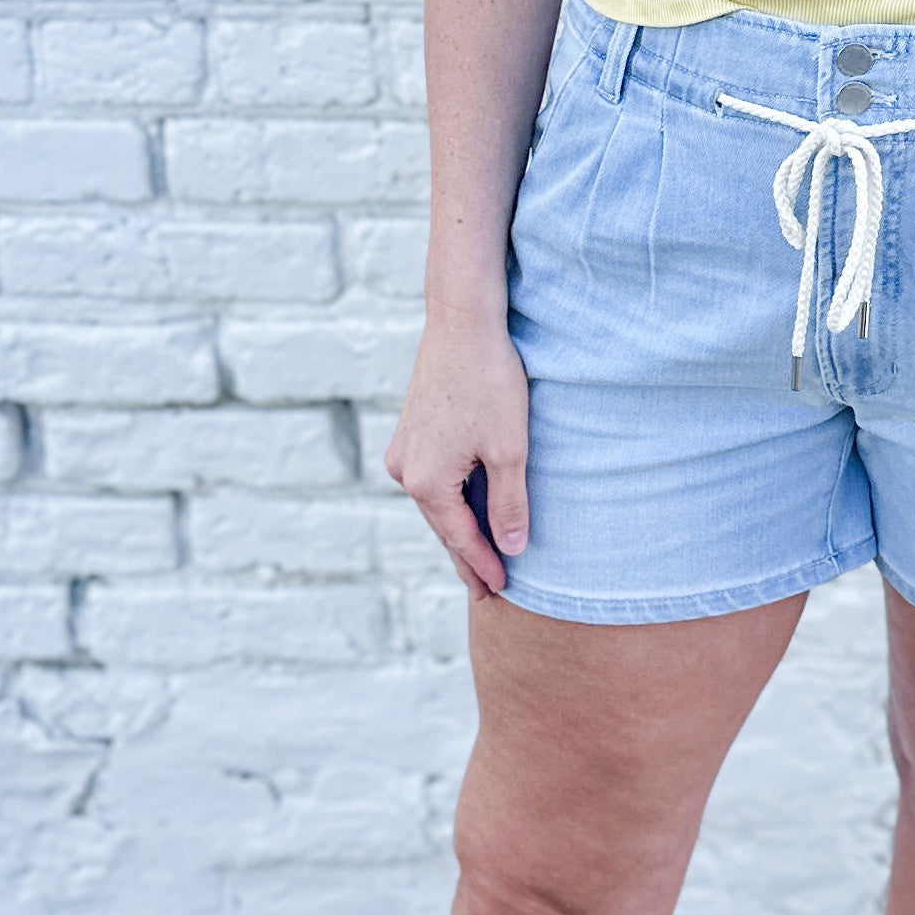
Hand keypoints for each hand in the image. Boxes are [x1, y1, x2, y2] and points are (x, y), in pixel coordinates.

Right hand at [384, 316, 530, 595]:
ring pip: (437, 501)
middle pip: (443, 524)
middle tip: (487, 590)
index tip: (502, 591)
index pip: (460, 538)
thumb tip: (510, 549)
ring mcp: (404, 449)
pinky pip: (434, 478)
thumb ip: (508, 505)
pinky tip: (466, 508)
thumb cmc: (490, 383)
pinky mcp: (412, 429)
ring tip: (480, 556)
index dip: (484, 565)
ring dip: (459, 527)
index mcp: (427, 482)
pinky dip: (452, 498)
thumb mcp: (509, 450)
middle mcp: (405, 470)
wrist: (463, 323)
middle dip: (467, 555)